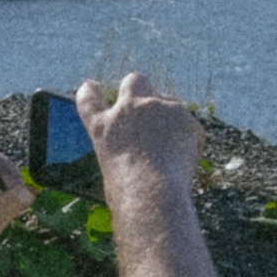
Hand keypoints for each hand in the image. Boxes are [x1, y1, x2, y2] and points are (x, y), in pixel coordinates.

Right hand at [78, 68, 202, 193]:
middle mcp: (129, 109)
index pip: (88, 97)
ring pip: (168, 101)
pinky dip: (188, 139)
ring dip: (168, 117)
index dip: (91, 91)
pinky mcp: (185, 117)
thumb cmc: (128, 197)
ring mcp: (159, 108)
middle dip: (139, 88)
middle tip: (146, 105)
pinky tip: (184, 162)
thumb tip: (139, 153)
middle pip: (134, 80)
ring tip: (170, 151)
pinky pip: (188, 125)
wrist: (153, 196)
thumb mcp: (113, 171)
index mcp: (102, 127)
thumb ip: (123, 152)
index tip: (92, 88)